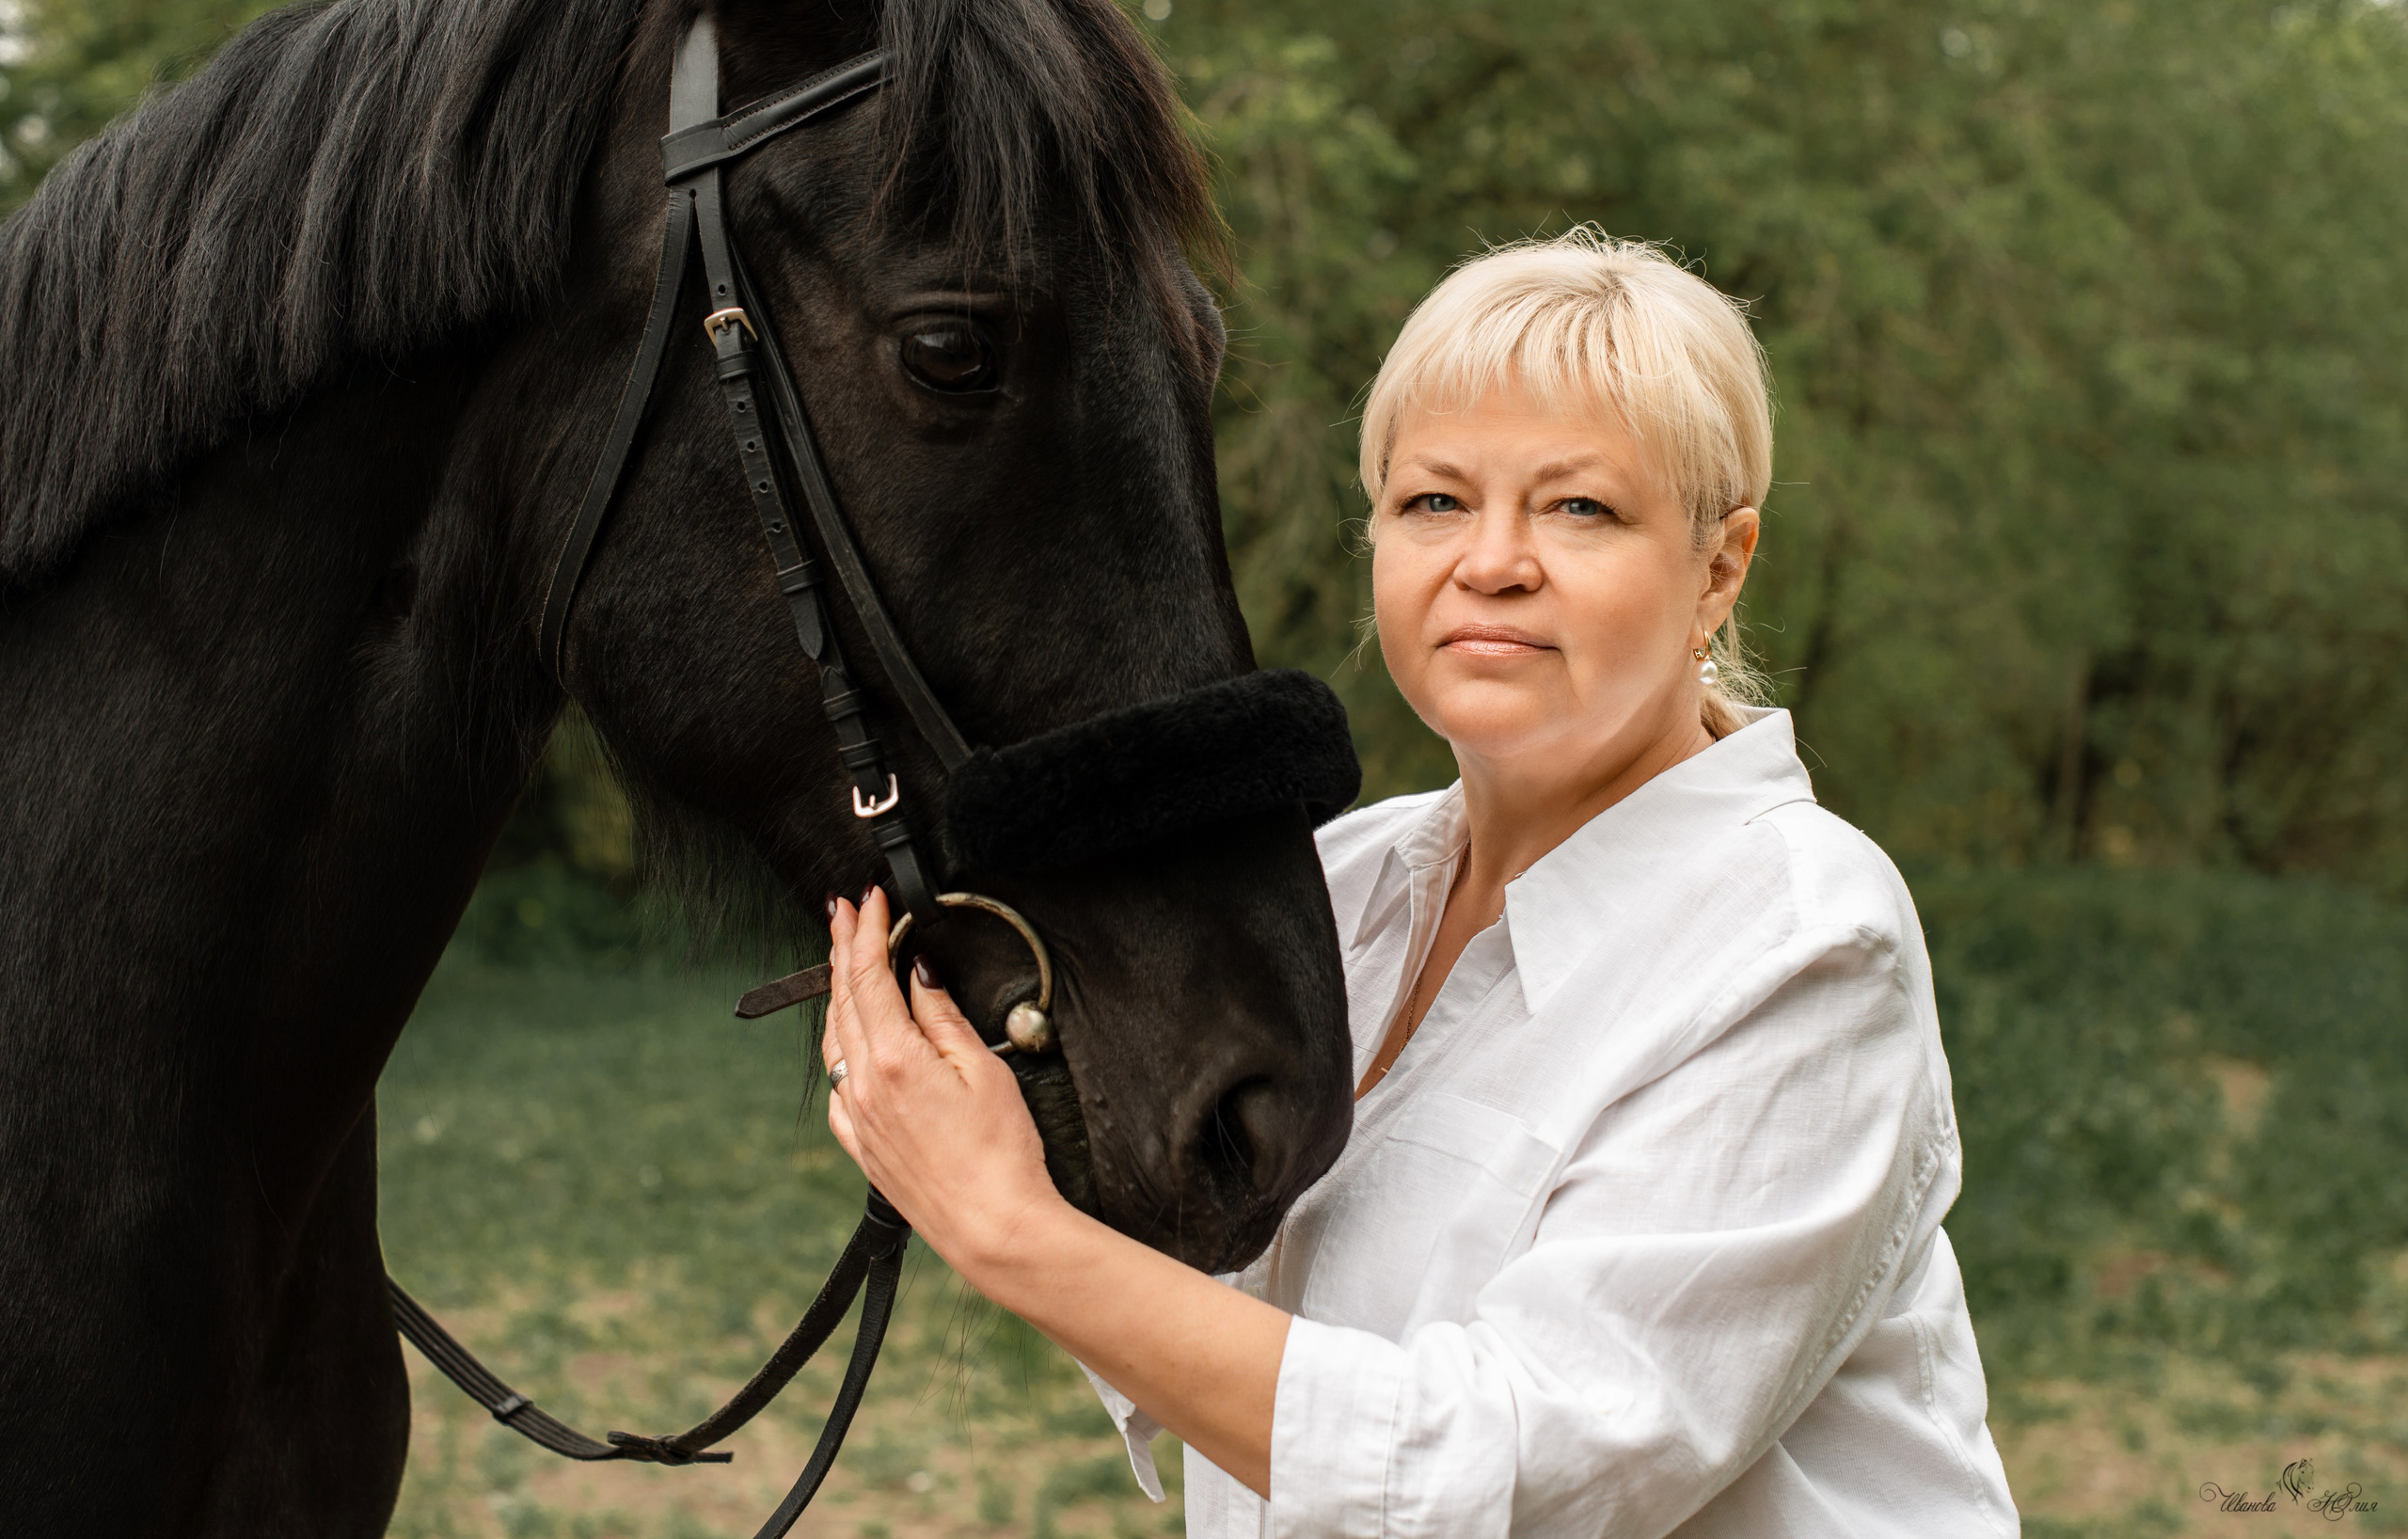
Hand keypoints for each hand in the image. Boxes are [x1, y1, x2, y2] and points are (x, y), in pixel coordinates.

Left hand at [821, 888, 1065, 1270]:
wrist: (992, 1229)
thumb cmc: (1000, 1156)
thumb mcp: (984, 1071)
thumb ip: (943, 1017)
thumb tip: (919, 974)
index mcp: (894, 1060)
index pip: (868, 975)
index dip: (866, 930)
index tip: (869, 899)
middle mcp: (863, 1086)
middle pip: (843, 999)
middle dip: (843, 948)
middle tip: (845, 911)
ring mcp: (857, 1118)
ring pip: (833, 1038)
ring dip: (837, 992)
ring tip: (844, 960)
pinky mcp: (861, 1145)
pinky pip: (836, 1082)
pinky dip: (839, 1045)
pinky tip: (849, 1037)